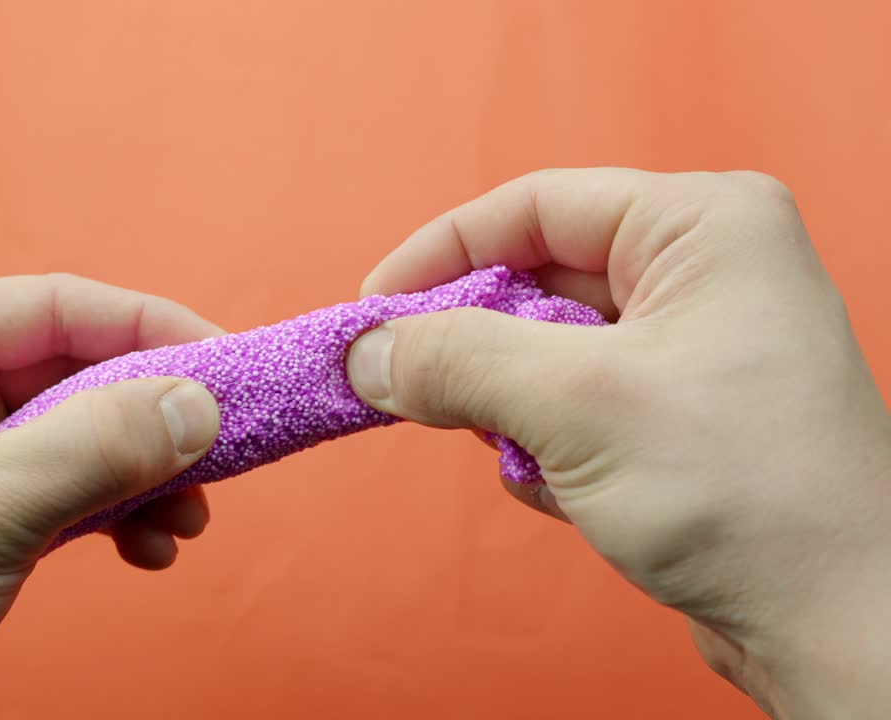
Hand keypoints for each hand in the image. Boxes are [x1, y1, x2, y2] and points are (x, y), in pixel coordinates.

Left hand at [0, 275, 222, 719]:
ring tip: (187, 521)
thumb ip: (97, 447)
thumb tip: (201, 402)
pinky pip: (75, 487)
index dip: (156, 329)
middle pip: (84, 370)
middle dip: (157, 418)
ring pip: (88, 433)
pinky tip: (147, 550)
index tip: (234, 368)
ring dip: (148, 473)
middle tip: (224, 454)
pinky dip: (121, 513)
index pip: (61, 307)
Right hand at [347, 169, 890, 717]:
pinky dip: (549, 449)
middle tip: (412, 391)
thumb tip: (366, 352)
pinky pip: (576, 407)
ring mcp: (696, 349)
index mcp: (702, 225)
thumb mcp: (576, 404)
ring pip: (548, 351)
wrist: (839, 624)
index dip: (440, 253)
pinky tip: (575, 494)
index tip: (370, 310)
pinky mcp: (683, 417)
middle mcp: (705, 273)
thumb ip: (456, 360)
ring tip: (530, 457)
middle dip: (476, 345)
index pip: (535, 205)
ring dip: (514, 409)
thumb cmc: (745, 492)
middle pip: (536, 279)